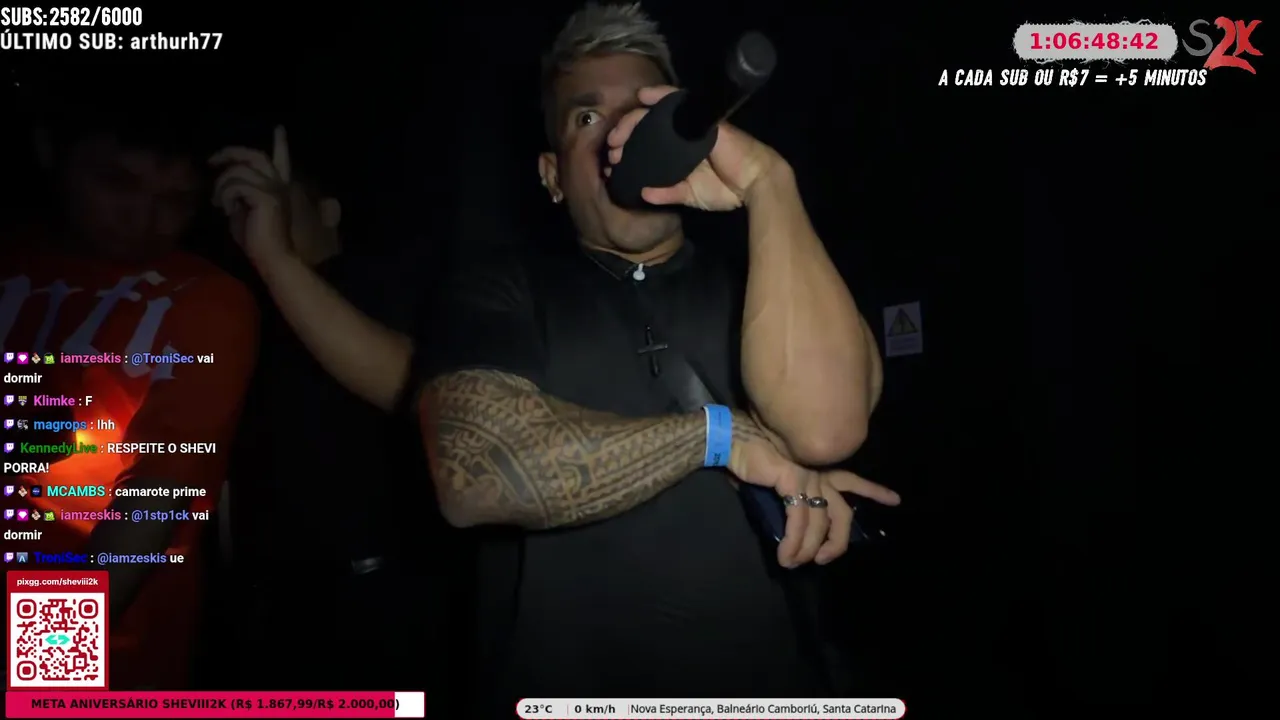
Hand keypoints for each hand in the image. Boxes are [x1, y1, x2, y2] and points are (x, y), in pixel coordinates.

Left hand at [209, 126, 292, 268]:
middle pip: (255, 156)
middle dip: (231, 153)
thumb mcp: (245, 212)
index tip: (279, 129)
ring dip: (222, 185)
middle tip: (213, 159)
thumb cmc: (258, 241)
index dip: (281, 144)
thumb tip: (225, 187)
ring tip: (219, 203)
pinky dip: (225, 196)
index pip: (281, 161)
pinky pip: (235, 185)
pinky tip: (227, 210)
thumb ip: (240, 195)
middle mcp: (279, 185)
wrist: (273, 259)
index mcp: (278, 188)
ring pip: (240, 170)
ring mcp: (273, 189)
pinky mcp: (264, 197)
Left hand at [605, 85, 782, 210]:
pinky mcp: (702, 119)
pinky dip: (661, 95)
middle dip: (625, 134)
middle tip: (611, 148)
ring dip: (634, 120)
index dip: (630, 147)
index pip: (648, 142)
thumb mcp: (691, 194)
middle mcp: (683, 135)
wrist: (754, 185)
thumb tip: (643, 193)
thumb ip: (668, 193)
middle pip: (647, 126)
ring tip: (617, 134)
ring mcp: (692, 125)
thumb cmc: (727, 188)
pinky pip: (679, 101)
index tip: (614, 160)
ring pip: (657, 113)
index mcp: (680, 151)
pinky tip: (644, 95)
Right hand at [729, 432, 899, 567]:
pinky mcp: (794, 480)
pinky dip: (793, 543)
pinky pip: (799, 522)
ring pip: (821, 523)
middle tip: (823, 559)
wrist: (730, 440)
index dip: (873, 491)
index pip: (852, 481)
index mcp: (817, 468)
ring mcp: (809, 475)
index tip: (895, 500)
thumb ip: (786, 498)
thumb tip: (787, 526)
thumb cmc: (749, 458)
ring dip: (807, 549)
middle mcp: (818, 471)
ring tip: (794, 563)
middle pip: (843, 513)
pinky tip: (786, 555)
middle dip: (837, 542)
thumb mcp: (775, 482)